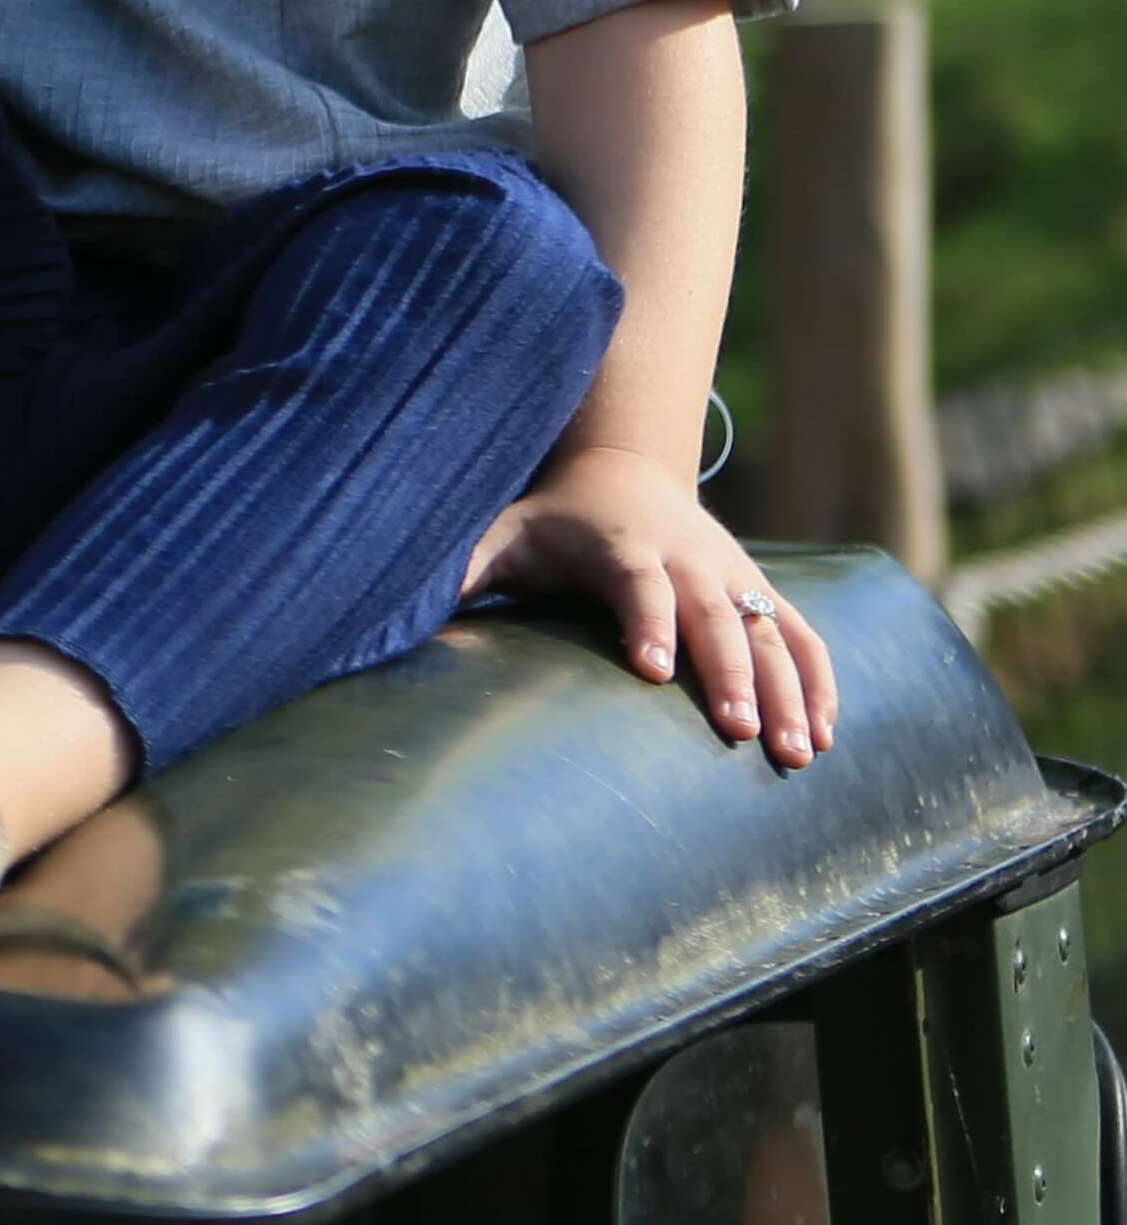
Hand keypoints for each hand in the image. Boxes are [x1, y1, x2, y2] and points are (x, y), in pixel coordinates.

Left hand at [463, 443, 839, 766]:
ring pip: (772, 633)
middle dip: (731, 673)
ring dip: (791, 691)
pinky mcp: (763, 592)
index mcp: (623, 547)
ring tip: (797, 754)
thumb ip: (465, 569)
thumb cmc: (552, 519)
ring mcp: (734, 576)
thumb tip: (397, 607)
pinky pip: (802, 636)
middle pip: (717, 615)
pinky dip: (821, 682)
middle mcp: (688, 561)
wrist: (623, 471)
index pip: (639, 585)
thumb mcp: (504, 533)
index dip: (649, 623)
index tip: (652, 670)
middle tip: (742, 732)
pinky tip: (827, 735)